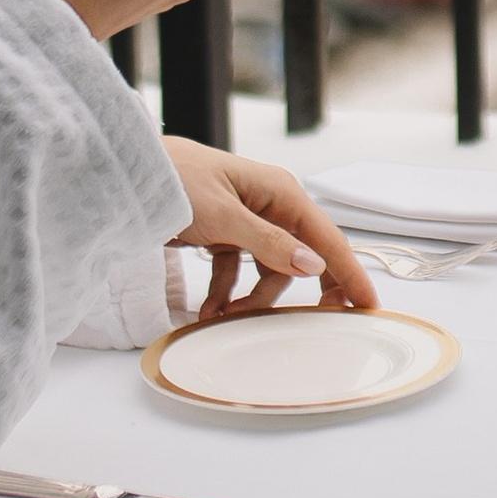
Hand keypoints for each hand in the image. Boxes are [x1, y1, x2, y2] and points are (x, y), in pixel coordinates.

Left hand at [164, 139, 377, 321]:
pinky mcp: (222, 232)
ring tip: (227, 318)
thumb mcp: (222, 216)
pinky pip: (237, 269)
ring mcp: (246, 219)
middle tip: (315, 324)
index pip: (327, 238)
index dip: (350, 272)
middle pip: (303, 255)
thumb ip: (267, 243)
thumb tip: (312, 265)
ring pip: (269, 269)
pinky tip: (209, 311)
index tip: (369, 305)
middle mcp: (270, 204)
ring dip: (252, 298)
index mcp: (280, 192)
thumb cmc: (175, 181)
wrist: (128, 172)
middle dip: (303, 290)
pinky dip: (226, 292)